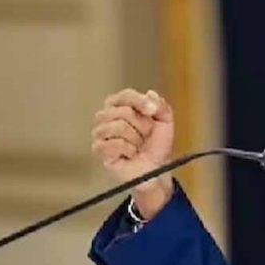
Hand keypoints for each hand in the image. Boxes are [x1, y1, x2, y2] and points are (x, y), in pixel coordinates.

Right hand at [92, 89, 173, 218]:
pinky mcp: (99, 149)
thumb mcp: (165, 122)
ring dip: (135, 139)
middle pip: (123, 111)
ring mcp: (101, 133)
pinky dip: (128, 150)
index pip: (126, 95)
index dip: (140, 101)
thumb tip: (150, 94)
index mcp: (121, 106)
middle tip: (146, 136)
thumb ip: (161, 106)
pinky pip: (114, 143)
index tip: (152, 111)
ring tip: (137, 145)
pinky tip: (130, 154)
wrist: (155, 170)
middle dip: (141, 126)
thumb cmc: (156, 147)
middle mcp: (108, 117)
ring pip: (118, 126)